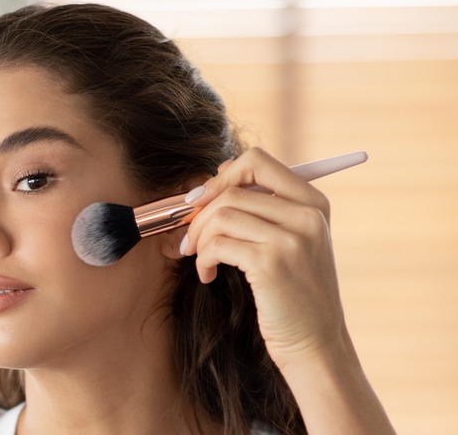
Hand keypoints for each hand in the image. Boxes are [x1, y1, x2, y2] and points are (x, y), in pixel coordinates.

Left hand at [181, 147, 344, 369]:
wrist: (316, 345)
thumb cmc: (294, 295)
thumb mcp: (294, 243)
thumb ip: (266, 209)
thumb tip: (218, 174)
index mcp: (313, 202)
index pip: (258, 161)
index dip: (221, 177)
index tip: (203, 200)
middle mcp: (307, 215)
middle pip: (232, 189)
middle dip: (199, 212)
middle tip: (189, 237)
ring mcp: (291, 238)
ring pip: (221, 215)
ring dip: (199, 238)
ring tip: (200, 259)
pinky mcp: (271, 263)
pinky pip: (217, 244)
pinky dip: (203, 258)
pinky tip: (209, 274)